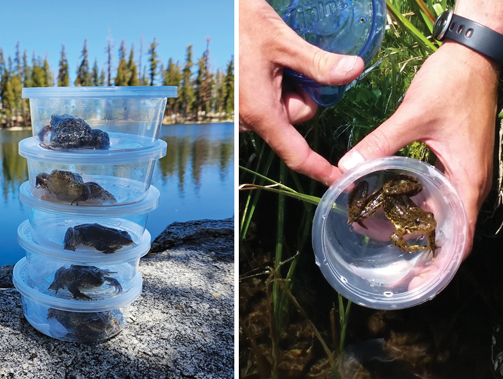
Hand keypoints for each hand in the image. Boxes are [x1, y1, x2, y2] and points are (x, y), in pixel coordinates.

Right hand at [238, 0, 363, 184]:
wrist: (204, 17)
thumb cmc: (237, 25)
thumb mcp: (283, 42)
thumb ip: (319, 63)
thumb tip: (354, 70)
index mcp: (260, 111)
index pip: (296, 152)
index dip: (320, 168)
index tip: (339, 181)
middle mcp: (246, 118)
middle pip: (293, 119)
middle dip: (300, 93)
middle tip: (289, 63)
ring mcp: (237, 112)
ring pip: (279, 111)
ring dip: (284, 88)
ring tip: (269, 60)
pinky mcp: (232, 104)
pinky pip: (263, 105)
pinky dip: (270, 88)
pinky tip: (260, 65)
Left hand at [338, 42, 498, 257]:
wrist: (474, 56)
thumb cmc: (452, 84)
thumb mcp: (413, 115)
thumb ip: (380, 143)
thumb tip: (346, 168)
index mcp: (466, 180)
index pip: (460, 239)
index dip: (439, 266)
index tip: (415, 283)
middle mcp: (468, 183)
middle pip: (450, 234)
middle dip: (424, 256)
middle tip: (393, 274)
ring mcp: (462, 172)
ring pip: (441, 215)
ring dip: (417, 232)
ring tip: (385, 244)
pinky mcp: (453, 162)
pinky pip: (436, 195)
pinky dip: (416, 207)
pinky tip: (390, 209)